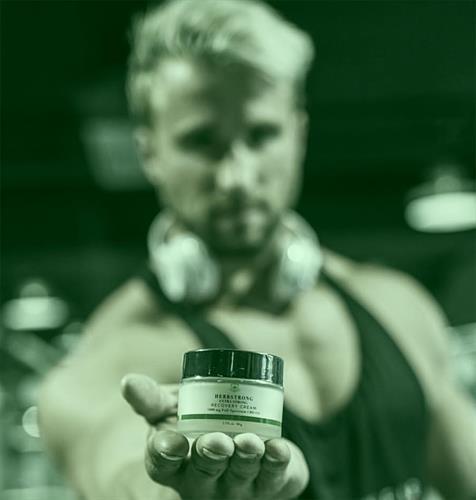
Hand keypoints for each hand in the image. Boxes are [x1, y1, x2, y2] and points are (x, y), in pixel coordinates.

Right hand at [121, 373, 308, 499]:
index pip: (163, 465)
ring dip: (245, 460)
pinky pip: (273, 478)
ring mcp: (235, 487)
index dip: (165, 454)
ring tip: (249, 442)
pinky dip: (276, 464)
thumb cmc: (192, 423)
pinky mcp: (268, 483)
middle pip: (204, 474)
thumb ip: (149, 398)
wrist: (234, 436)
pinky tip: (278, 448)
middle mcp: (202, 482)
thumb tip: (128, 381)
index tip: (168, 441)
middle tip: (216, 441)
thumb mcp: (167, 409)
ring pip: (240, 477)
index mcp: (174, 463)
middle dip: (210, 458)